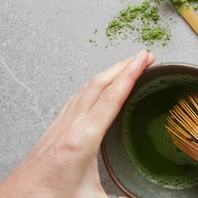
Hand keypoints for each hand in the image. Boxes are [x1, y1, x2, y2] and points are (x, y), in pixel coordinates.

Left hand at [0, 50, 154, 197]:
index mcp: (82, 141)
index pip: (111, 98)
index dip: (130, 74)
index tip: (144, 59)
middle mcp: (69, 128)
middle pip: (98, 85)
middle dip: (123, 65)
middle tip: (144, 56)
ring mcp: (59, 127)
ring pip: (85, 89)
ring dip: (108, 73)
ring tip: (126, 66)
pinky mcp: (53, 132)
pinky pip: (75, 99)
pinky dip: (93, 86)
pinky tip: (97, 89)